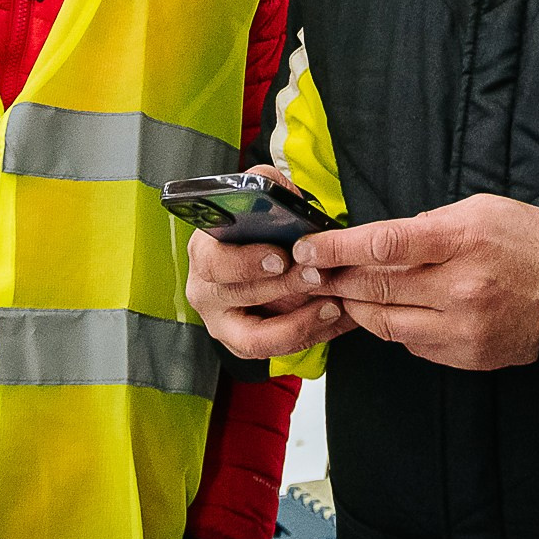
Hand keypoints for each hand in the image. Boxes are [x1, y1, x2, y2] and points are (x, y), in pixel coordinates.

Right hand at [185, 166, 357, 358]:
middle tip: (318, 276)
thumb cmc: (260, 225)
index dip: (246, 262)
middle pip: (240, 297)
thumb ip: (269, 188)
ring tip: (333, 305)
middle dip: (285, 288)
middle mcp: (205, 291)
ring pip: (256, 337)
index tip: (280, 258)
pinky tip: (335, 318)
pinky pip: (277, 350)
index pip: (213, 262)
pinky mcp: (244, 343)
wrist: (267, 250)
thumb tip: (283, 196)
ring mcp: (222, 322)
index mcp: (204, 252)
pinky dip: (310, 335)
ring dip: (299, 323)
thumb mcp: (263, 195)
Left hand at [291, 193, 538, 370]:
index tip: (308, 248)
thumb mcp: (478, 209)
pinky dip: (389, 325)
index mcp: (464, 241)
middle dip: (333, 279)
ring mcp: (463, 328)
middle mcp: (461, 288)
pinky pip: (410, 343)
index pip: (386, 245)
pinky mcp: (465, 356)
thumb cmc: (523, 239)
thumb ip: (427, 225)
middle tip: (304, 273)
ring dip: (352, 307)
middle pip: (377, 288)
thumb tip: (375, 242)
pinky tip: (378, 312)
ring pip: (385, 322)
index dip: (339, 248)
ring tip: (333, 293)